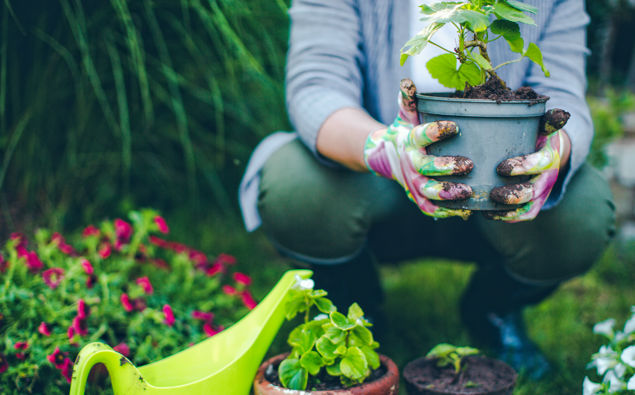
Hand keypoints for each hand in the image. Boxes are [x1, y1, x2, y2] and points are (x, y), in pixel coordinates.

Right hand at [363, 79, 473, 218]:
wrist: (386, 157)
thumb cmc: (405, 132)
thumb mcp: (406, 115)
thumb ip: (409, 100)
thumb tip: (407, 81)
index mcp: (410, 141)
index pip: (422, 135)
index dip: (437, 131)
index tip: (455, 126)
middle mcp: (410, 164)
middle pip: (426, 168)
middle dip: (446, 167)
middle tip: (468, 164)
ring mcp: (414, 183)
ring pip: (429, 192)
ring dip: (448, 193)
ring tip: (469, 191)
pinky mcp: (418, 197)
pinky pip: (431, 208)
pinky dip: (446, 212)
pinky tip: (465, 211)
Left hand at [487, 109, 570, 221]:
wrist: (550, 150)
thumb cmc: (538, 135)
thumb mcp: (543, 125)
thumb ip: (547, 120)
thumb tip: (560, 113)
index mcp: (549, 156)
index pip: (541, 163)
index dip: (523, 167)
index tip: (501, 168)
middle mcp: (547, 177)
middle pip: (534, 191)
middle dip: (514, 194)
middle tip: (493, 193)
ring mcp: (541, 193)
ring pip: (529, 207)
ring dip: (509, 210)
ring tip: (489, 205)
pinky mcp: (535, 203)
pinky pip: (524, 215)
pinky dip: (507, 217)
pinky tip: (488, 214)